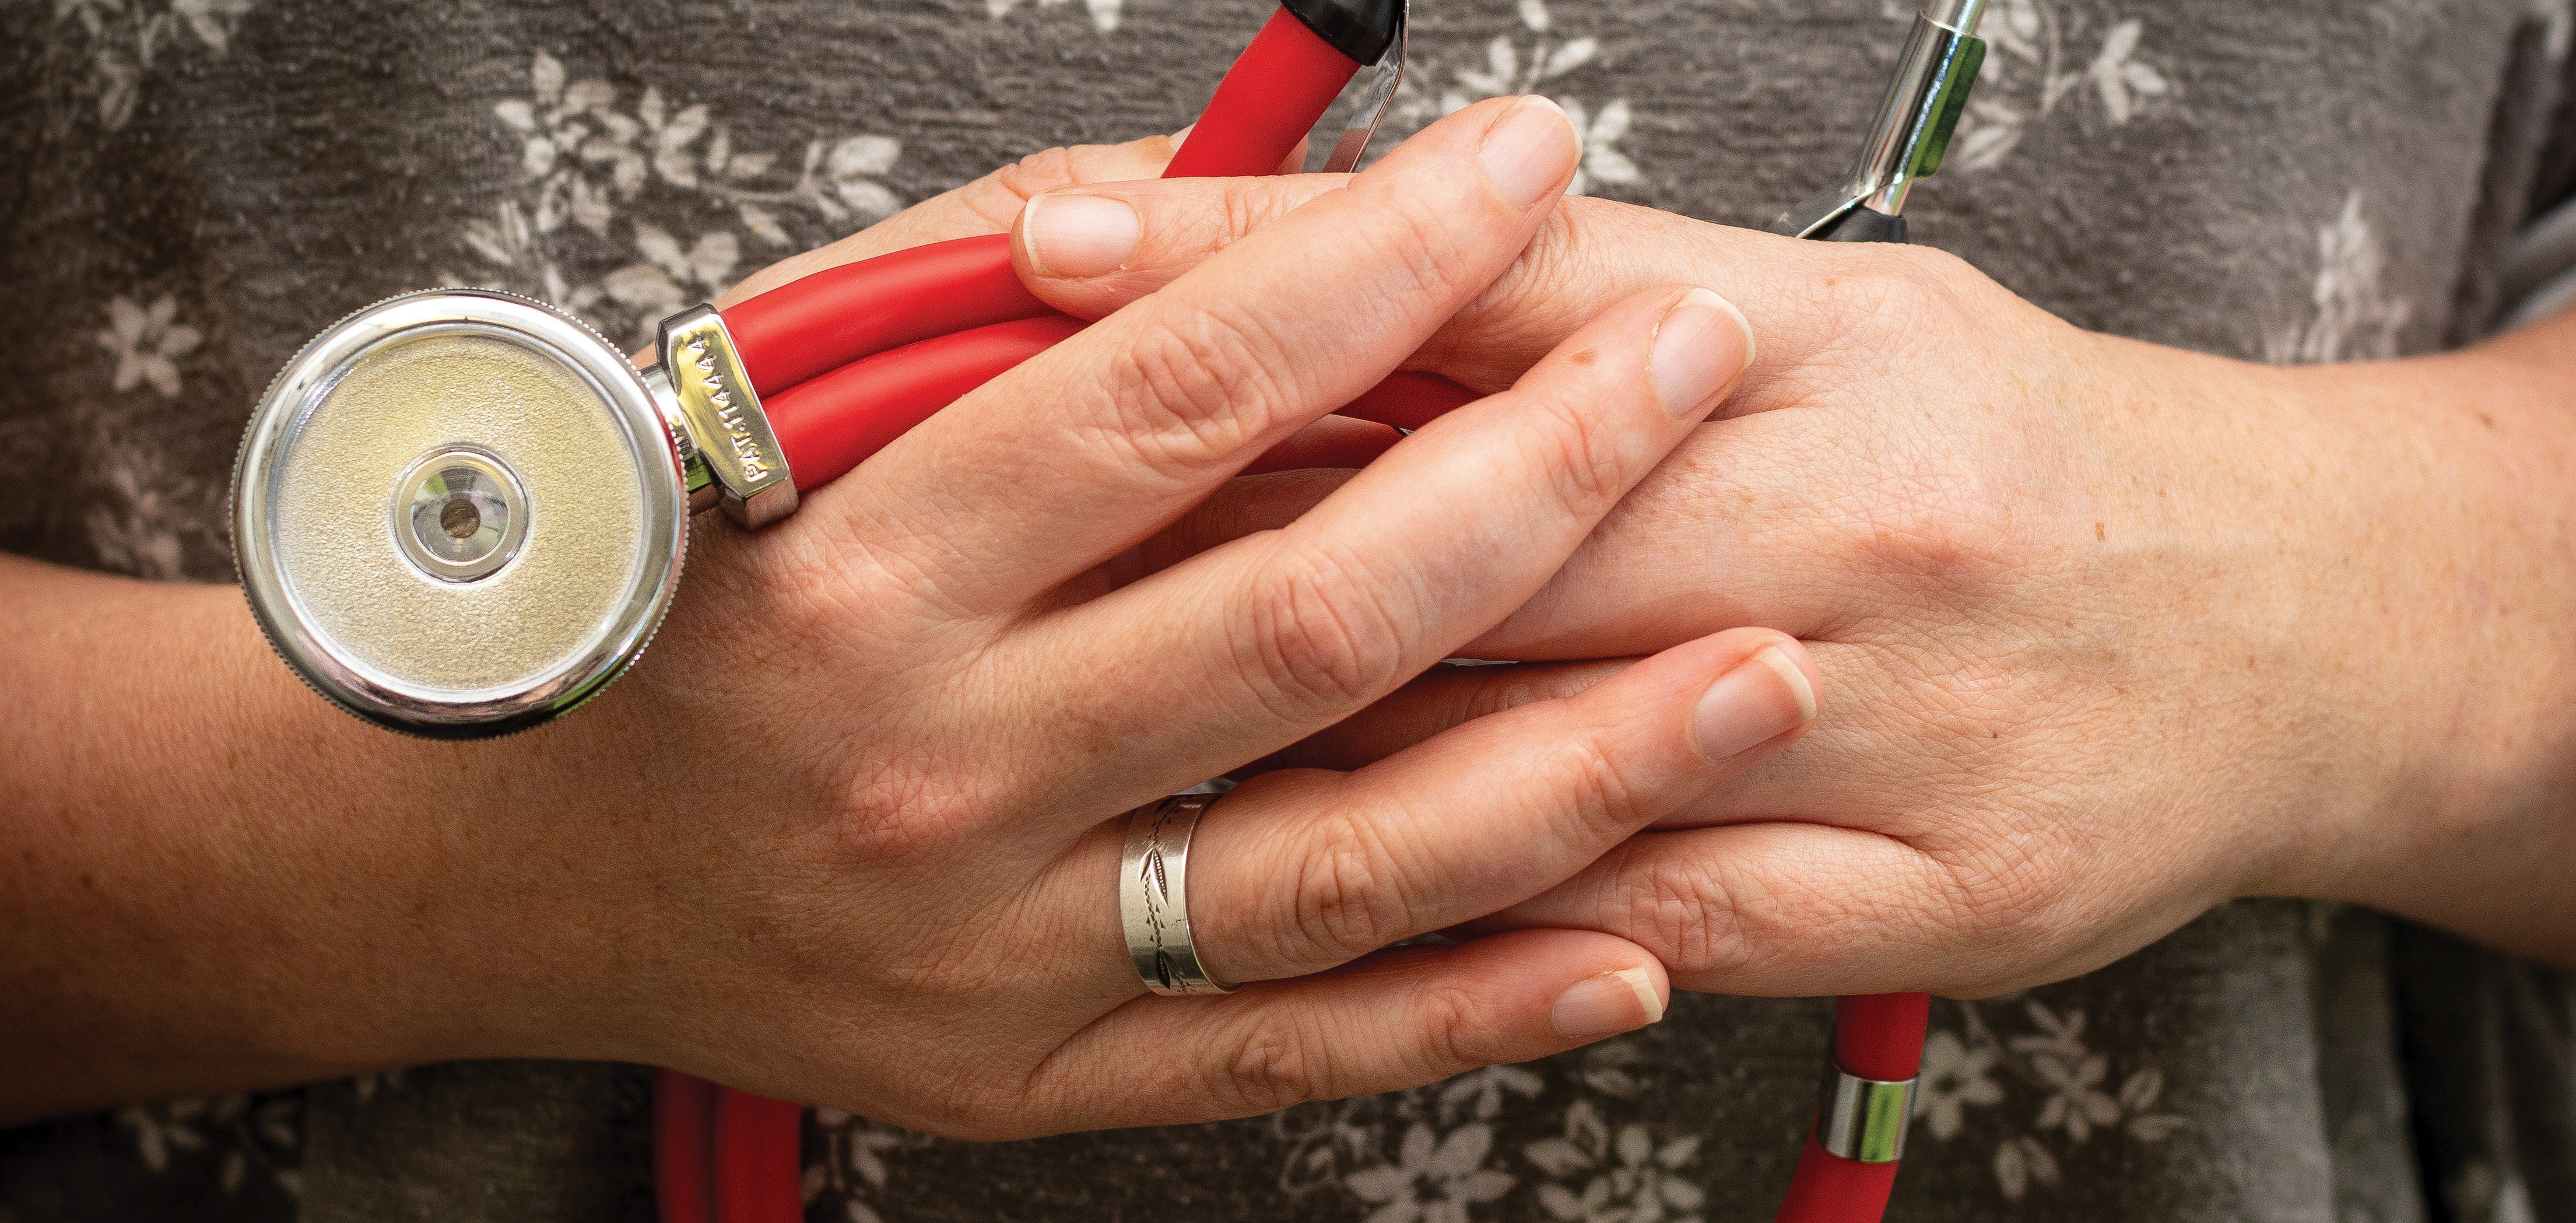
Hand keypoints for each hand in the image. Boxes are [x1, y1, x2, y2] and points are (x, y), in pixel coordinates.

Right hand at [2, 100, 1822, 1131]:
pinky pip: (1302, 1049)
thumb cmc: (686, 599)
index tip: (1526, 170)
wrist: (522, 864)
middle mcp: (940, 762)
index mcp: (866, 564)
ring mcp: (1003, 943)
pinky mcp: (1047, 1072)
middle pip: (1309, 617)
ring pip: (1346, 860)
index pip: (1179, 388)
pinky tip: (1639, 939)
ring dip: (1581, 765)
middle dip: (1542, 476)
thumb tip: (1234, 197)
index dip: (1383, 263)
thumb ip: (1001, 289)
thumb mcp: (782, 405)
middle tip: (1694, 367)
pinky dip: (1482, 1002)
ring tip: (1761, 671)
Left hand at [1007, 175, 2575, 996]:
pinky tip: (1319, 892)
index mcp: (1828, 347)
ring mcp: (1894, 731)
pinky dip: (1474, 909)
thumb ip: (1596, 300)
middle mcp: (1855, 527)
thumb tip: (1334, 266)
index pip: (1493, 289)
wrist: (2304, 623)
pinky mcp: (1922, 896)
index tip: (1051, 251)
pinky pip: (1643, 919)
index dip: (1256, 269)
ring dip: (1308, 737)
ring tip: (1105, 715)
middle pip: (1487, 523)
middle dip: (1228, 522)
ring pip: (1544, 743)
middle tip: (1001, 520)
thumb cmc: (2026, 449)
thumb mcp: (1839, 314)